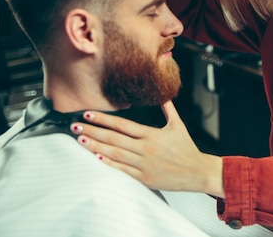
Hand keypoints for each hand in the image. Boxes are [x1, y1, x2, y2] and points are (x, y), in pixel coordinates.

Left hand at [70, 101, 223, 197]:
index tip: (88, 114)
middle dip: (93, 131)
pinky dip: (109, 164)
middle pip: (114, 138)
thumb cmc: (187, 148)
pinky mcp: (144, 178)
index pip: (122, 125)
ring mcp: (143, 164)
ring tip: (80, 140)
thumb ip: (168, 109)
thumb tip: (164, 94)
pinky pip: (122, 170)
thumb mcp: (179, 125)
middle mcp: (145, 149)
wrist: (198, 171)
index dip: (104, 119)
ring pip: (114, 154)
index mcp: (151, 135)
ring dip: (95, 146)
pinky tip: (96, 157)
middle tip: (75, 126)